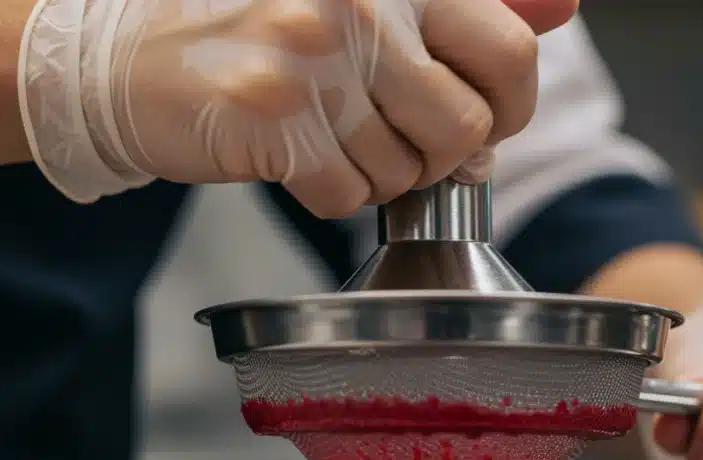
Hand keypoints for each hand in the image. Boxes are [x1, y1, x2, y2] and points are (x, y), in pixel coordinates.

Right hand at [19, 0, 575, 211]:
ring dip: (376, 175)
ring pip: (406, 172)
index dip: (506, 107)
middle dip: (437, 156)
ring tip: (328, 139)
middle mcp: (361, 2)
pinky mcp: (270, 113)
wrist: (138, 64)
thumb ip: (460, 12)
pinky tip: (294, 159)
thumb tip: (563, 6)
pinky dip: (329, 194)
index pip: (512, 51)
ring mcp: (313, 55)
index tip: (476, 119)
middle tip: (391, 140)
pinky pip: (347, 196)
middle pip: (466, 127)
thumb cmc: (266, 39)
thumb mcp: (368, 6)